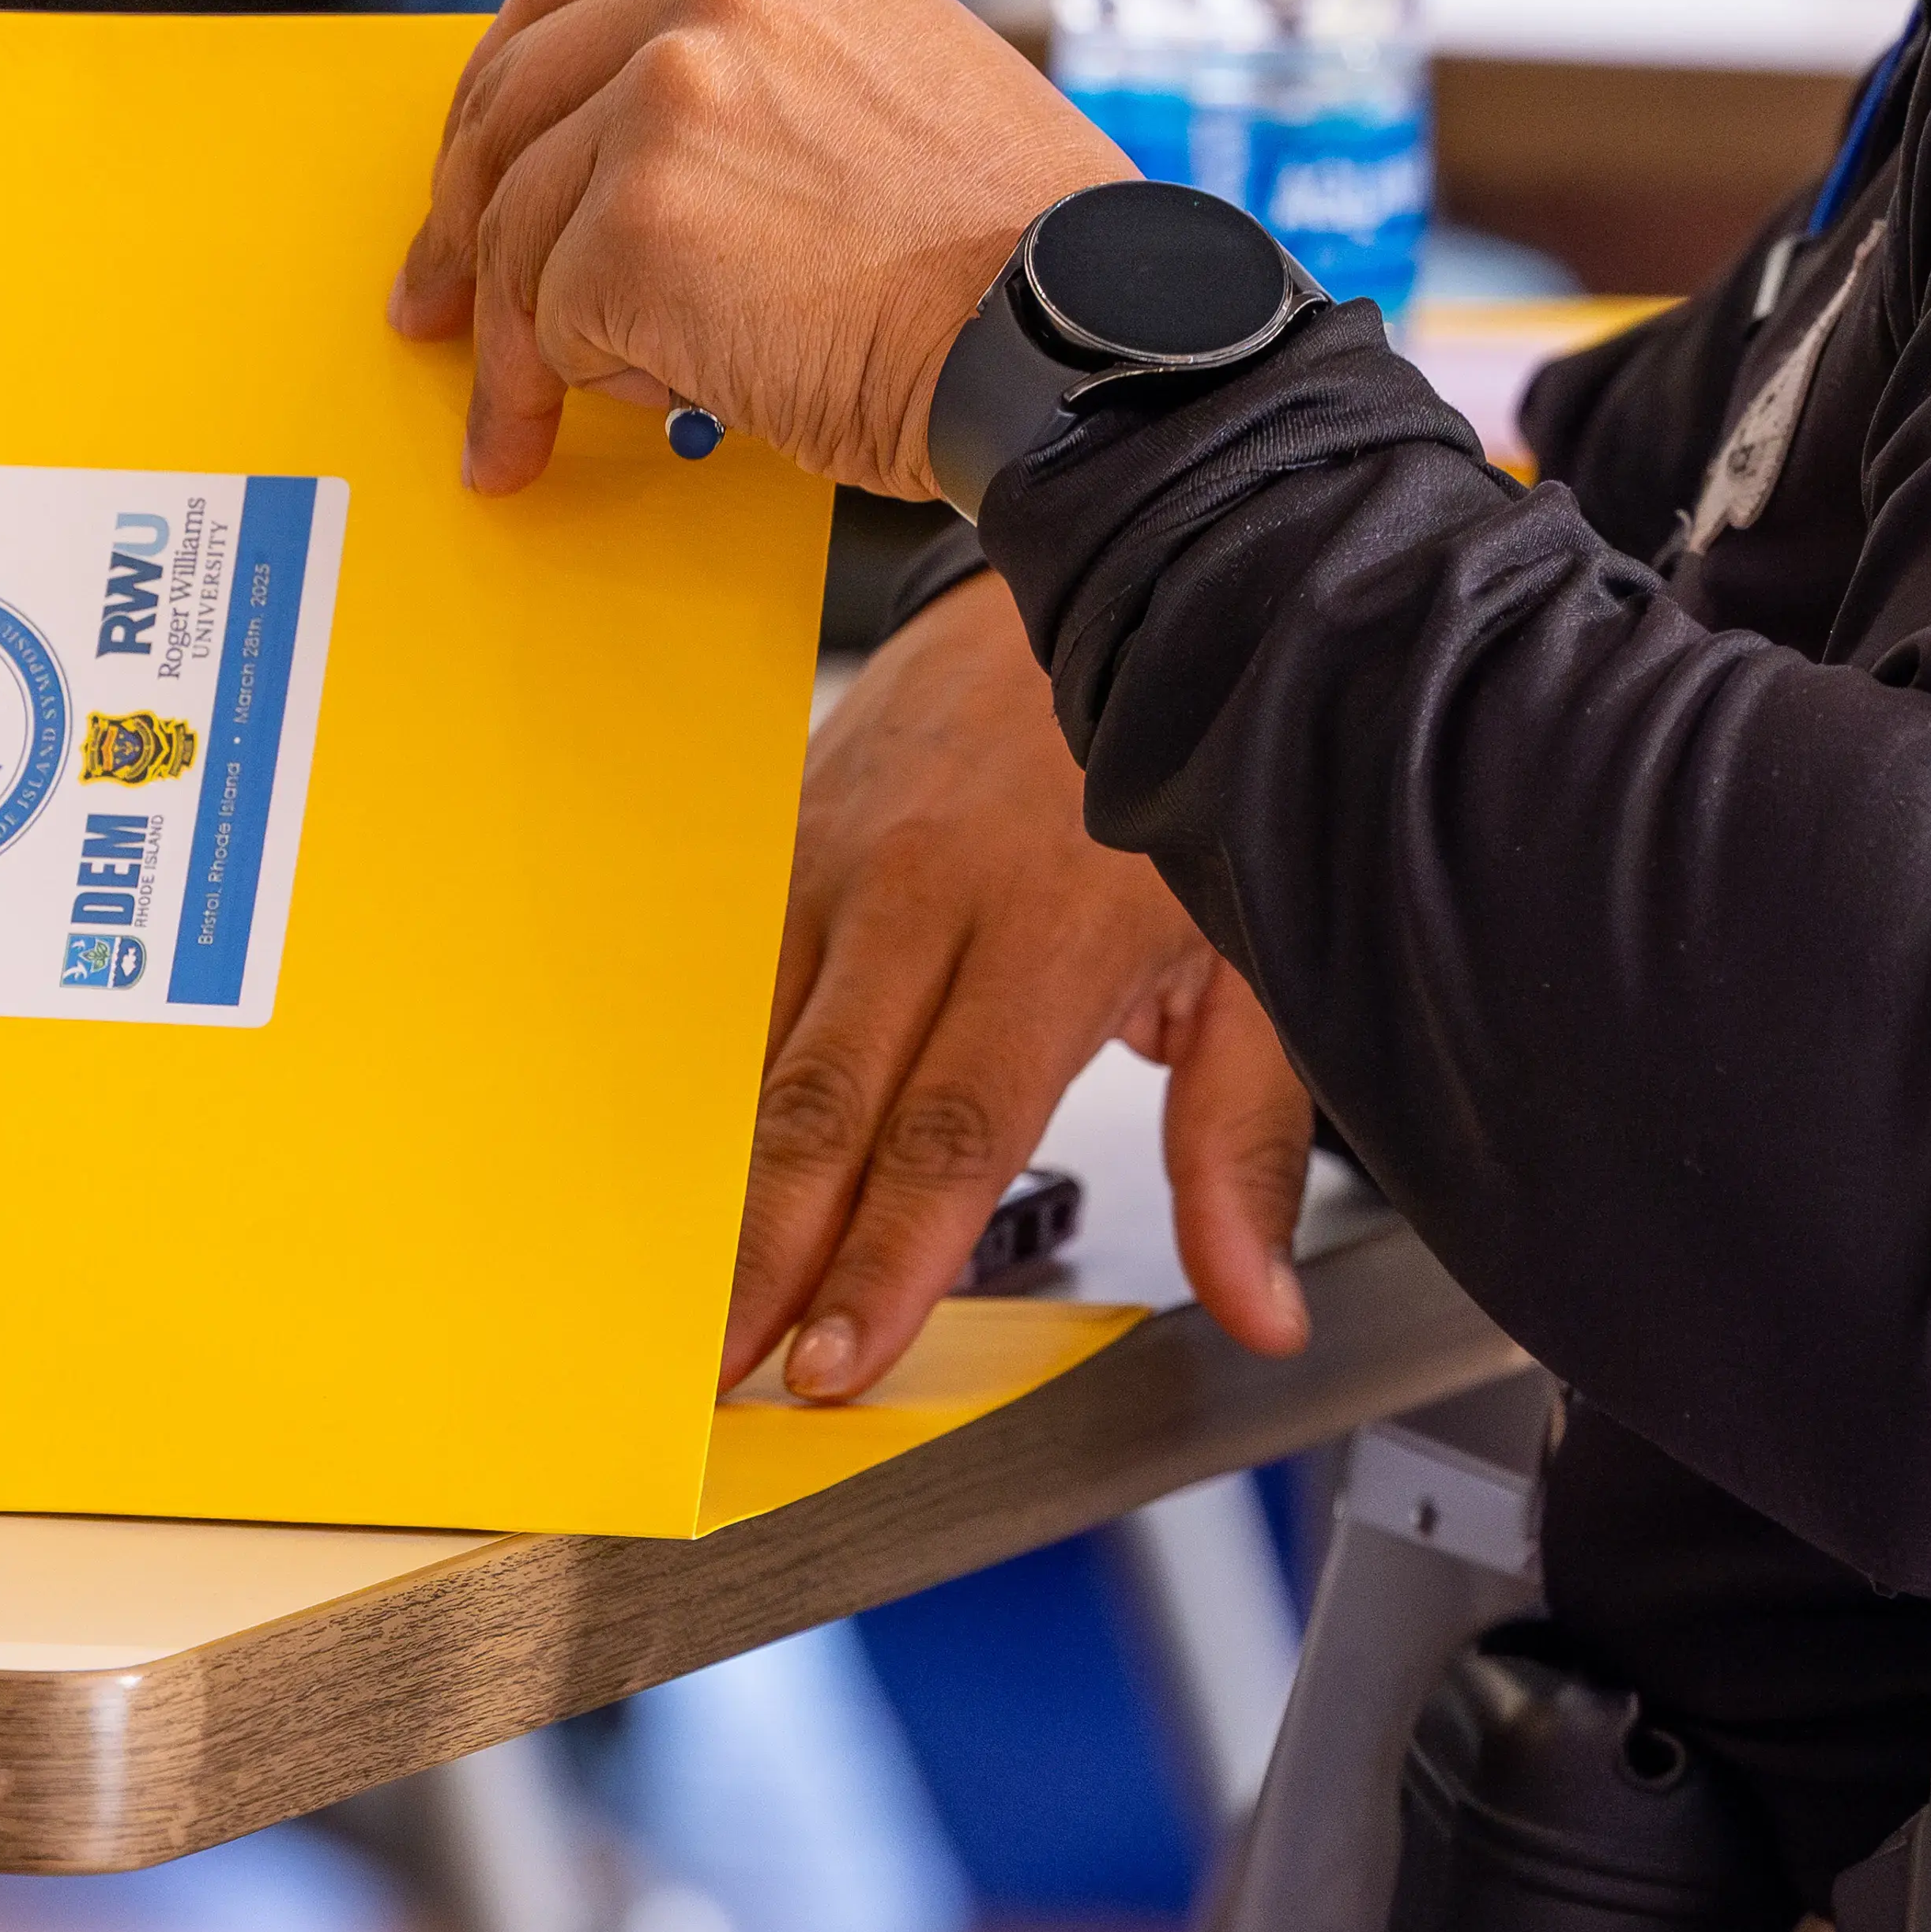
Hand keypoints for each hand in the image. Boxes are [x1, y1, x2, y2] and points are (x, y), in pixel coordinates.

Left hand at [385, 0, 1128, 497]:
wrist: (1070, 343)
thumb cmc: (1012, 262)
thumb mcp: (896, 90)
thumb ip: (766, 80)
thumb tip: (622, 157)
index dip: (501, 84)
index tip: (475, 162)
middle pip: (512, 101)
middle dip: (459, 217)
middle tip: (438, 305)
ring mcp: (667, 102)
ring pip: (516, 224)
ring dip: (518, 339)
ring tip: (534, 418)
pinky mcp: (636, 223)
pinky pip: (548, 316)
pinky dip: (566, 384)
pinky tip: (628, 415)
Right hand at [736, 572, 1314, 1399]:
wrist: (1107, 566)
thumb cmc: (1183, 769)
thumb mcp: (1258, 953)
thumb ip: (1242, 1142)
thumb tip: (1261, 1306)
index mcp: (1051, 931)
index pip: (951, 1132)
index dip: (885, 1259)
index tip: (835, 1360)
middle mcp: (925, 893)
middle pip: (824, 1105)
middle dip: (766, 1249)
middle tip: (722, 1365)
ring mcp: (838, 854)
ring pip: (754, 1044)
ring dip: (714, 1177)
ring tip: (676, 1298)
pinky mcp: (786, 827)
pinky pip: (730, 973)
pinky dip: (699, 1076)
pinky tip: (668, 1163)